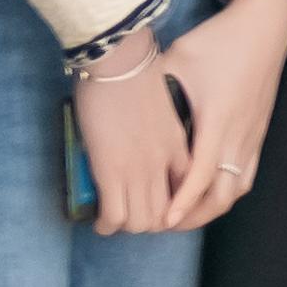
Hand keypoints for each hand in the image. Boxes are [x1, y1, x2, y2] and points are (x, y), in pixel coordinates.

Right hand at [70, 42, 194, 235]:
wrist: (121, 60)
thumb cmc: (136, 69)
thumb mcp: (159, 101)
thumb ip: (158, 121)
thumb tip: (143, 126)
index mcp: (178, 144)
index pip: (187, 188)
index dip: (173, 205)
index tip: (157, 203)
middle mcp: (164, 162)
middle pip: (165, 213)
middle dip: (149, 222)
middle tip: (132, 216)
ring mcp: (140, 169)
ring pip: (142, 221)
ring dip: (128, 225)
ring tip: (114, 220)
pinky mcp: (112, 170)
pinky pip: (115, 215)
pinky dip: (107, 224)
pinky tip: (100, 221)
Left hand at [156, 0, 286, 230]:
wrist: (265, 25)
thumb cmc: (219, 40)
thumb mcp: (179, 61)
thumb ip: (156, 90)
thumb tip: (124, 109)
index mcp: (217, 121)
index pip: (199, 176)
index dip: (181, 202)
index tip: (163, 220)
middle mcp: (239, 135)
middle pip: (221, 195)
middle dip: (194, 215)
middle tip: (166, 224)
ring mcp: (253, 135)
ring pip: (236, 189)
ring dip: (211, 207)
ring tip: (184, 214)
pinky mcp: (259, 131)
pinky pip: (245, 175)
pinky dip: (226, 191)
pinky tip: (209, 193)